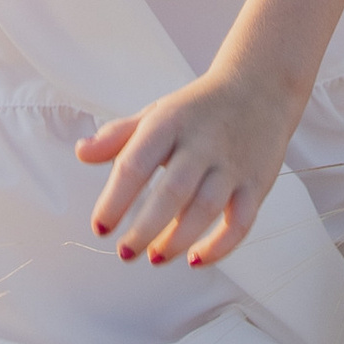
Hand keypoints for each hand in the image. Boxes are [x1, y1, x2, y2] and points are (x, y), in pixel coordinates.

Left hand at [78, 62, 304, 270]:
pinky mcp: (256, 183)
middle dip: (145, 228)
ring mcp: (231, 164)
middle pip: (172, 192)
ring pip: (205, 208)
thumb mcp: (156, 112)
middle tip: (125, 252)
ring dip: (178, 240)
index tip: (100, 227)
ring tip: (155, 257)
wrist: (262, 85)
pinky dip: (220, 246)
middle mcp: (202, 144)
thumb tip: (81, 152)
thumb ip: (119, 136)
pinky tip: (195, 259)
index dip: (115, 199)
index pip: (136, 163)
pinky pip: (241, 221)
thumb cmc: (199, 108)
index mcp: (170, 123)